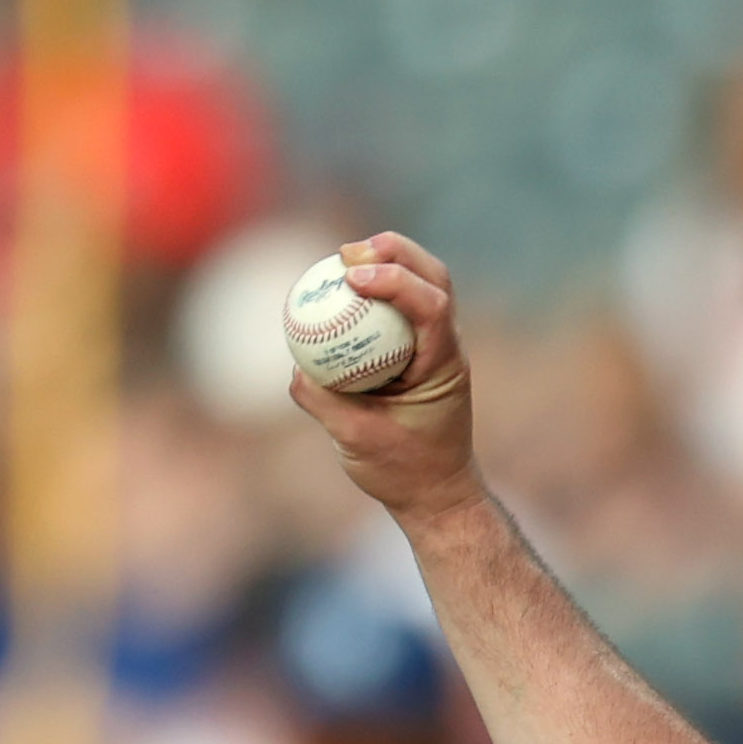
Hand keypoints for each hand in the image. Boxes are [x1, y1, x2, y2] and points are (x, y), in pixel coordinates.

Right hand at [286, 231, 485, 525]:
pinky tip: (339, 286)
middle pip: (435, 276)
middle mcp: (447, 348)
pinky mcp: (417, 351)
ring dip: (388, 260)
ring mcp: (435, 346)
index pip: (432, 305)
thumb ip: (324, 401)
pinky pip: (399, 306)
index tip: (352, 276)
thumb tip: (296, 367)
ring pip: (424, 282)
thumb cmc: (402, 471)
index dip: (395, 280)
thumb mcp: (356, 440)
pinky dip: (375, 289)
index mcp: (444, 366)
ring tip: (343, 258)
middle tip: (345, 252)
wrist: (434, 492)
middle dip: (394, 251)